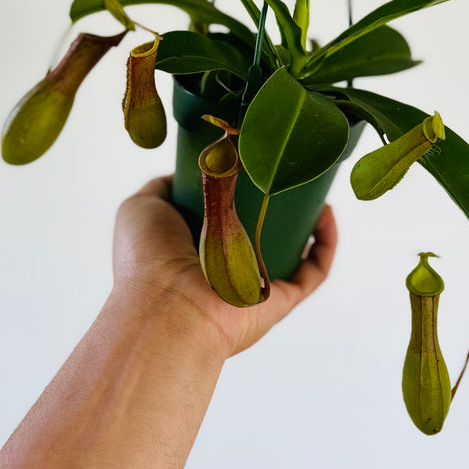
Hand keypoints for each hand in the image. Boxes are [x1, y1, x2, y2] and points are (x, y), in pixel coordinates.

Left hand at [111, 176, 337, 358]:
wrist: (166, 306)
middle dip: (278, 204)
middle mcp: (228, 270)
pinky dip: (326, 243)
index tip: (254, 162)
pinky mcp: (281, 300)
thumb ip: (161, 189)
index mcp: (196, 249)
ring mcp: (256, 286)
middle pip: (262, 233)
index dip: (240, 191)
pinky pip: (314, 272)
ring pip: (293, 253)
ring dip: (310, 223)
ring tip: (314, 189)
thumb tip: (185, 174)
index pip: (224, 219)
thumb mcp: (142, 208)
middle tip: (289, 172)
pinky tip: (326, 213)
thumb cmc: (147, 259)